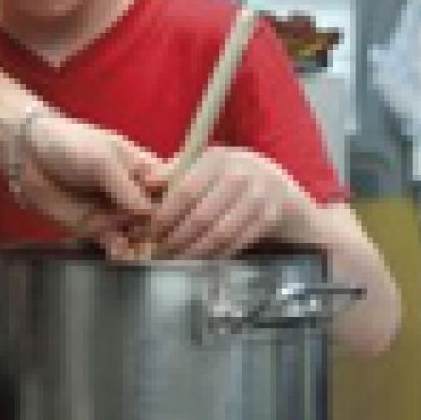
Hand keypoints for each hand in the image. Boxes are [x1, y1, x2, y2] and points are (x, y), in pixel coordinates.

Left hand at [19, 115, 165, 256]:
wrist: (29, 158)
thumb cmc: (70, 145)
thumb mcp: (103, 158)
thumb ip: (126, 187)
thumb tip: (150, 214)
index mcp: (148, 170)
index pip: (175, 191)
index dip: (178, 206)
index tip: (173, 216)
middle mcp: (138, 195)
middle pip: (161, 220)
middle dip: (160, 232)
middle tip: (149, 235)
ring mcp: (119, 215)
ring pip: (142, 238)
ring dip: (142, 247)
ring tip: (134, 248)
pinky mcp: (99, 232)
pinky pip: (118, 248)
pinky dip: (121, 253)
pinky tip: (118, 252)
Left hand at [143, 145, 303, 258]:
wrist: (274, 186)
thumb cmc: (225, 177)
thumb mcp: (202, 166)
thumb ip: (173, 174)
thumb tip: (146, 181)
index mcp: (219, 158)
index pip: (185, 190)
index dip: (164, 215)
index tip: (149, 231)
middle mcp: (242, 174)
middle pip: (201, 216)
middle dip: (175, 238)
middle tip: (158, 251)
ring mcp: (259, 197)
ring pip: (219, 234)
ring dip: (192, 252)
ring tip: (173, 259)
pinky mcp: (269, 218)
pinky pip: (236, 244)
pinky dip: (213, 256)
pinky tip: (197, 260)